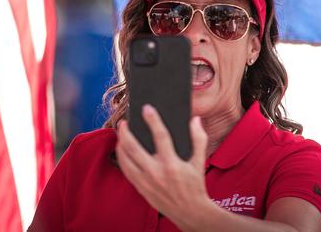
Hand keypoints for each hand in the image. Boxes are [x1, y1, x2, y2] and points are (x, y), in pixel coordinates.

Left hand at [115, 105, 212, 229]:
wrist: (189, 212)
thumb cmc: (195, 185)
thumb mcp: (199, 162)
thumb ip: (198, 139)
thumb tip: (196, 120)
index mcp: (172, 164)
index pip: (160, 137)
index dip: (153, 120)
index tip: (146, 108)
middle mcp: (157, 173)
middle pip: (134, 148)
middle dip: (126, 133)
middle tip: (123, 122)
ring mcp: (146, 182)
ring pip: (126, 160)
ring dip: (120, 145)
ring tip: (120, 135)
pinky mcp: (141, 188)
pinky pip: (127, 171)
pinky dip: (122, 159)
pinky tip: (122, 151)